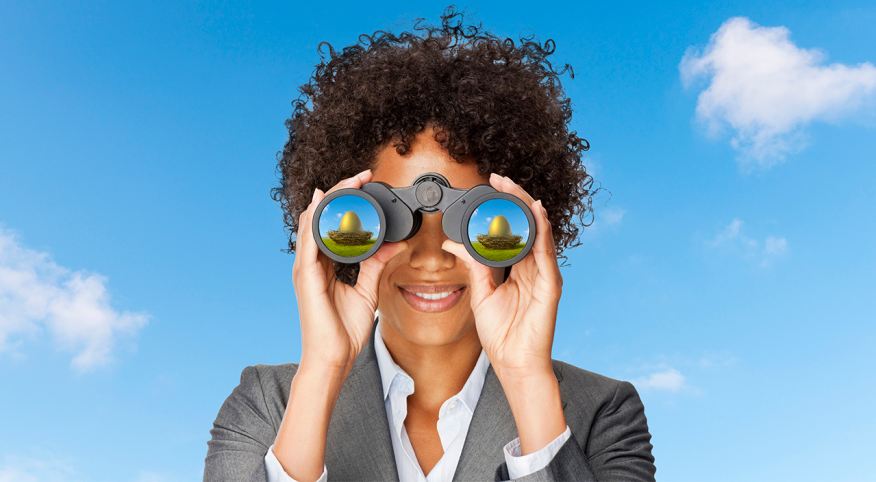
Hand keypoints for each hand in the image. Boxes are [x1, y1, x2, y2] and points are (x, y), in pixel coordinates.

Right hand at [293, 169, 407, 373]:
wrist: (334, 358)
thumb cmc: (345, 330)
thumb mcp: (368, 290)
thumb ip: (377, 264)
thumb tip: (396, 244)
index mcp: (323, 265)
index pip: (330, 223)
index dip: (346, 202)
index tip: (366, 185)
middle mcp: (311, 262)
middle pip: (320, 216)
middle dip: (340, 192)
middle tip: (362, 176)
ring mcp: (305, 268)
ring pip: (312, 221)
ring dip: (331, 198)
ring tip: (350, 182)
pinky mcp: (305, 277)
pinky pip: (309, 242)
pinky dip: (316, 220)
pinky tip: (325, 204)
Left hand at [442, 173, 561, 378]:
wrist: (513, 363)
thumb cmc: (502, 334)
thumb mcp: (481, 293)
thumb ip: (472, 266)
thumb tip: (452, 243)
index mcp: (519, 268)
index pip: (514, 229)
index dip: (505, 207)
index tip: (490, 187)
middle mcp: (534, 267)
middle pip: (528, 224)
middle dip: (515, 198)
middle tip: (499, 178)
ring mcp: (545, 274)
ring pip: (539, 231)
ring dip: (526, 206)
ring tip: (514, 187)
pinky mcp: (550, 285)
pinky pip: (547, 252)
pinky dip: (543, 230)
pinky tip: (536, 213)